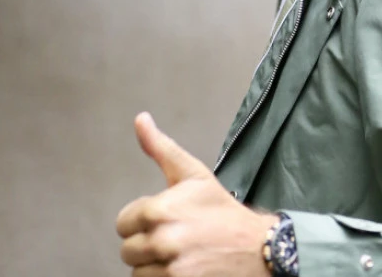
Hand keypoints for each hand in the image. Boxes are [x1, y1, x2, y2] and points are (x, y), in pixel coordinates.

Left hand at [116, 112, 277, 276]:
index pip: (123, 224)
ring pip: (138, 271)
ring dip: (155, 264)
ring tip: (182, 253)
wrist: (257, 246)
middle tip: (177, 237)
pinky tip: (184, 267)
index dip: (142, 221)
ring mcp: (170, 268)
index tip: (166, 219)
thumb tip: (141, 119)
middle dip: (148, 244)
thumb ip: (161, 148)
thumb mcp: (194, 174)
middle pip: (128, 250)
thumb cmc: (222, 210)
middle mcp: (161, 240)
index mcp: (159, 210)